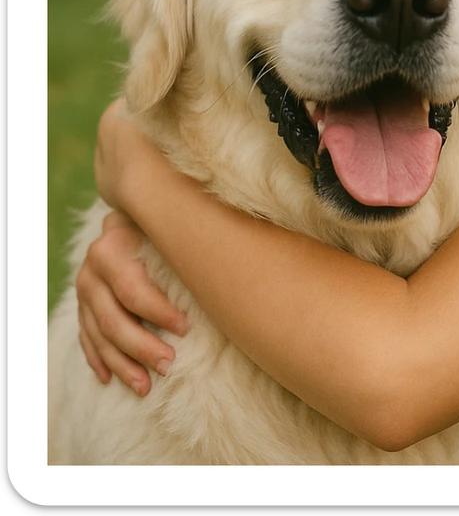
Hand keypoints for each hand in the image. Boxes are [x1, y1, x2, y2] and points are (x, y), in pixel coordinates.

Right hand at [80, 111, 191, 393]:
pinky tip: (111, 379)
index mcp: (117, 241)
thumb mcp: (186, 216)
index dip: (157, 311)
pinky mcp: (83, 301)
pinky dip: (98, 359)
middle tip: (169, 364)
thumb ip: (201, 226)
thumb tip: (249, 233)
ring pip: (98, 332)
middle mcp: (94, 263)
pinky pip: (85, 337)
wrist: (145, 201)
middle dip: (141, 345)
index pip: (131, 287)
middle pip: (112, 317)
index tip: (186, 328)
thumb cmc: (180, 214)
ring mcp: (85, 284)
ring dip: (122, 361)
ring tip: (148, 384)